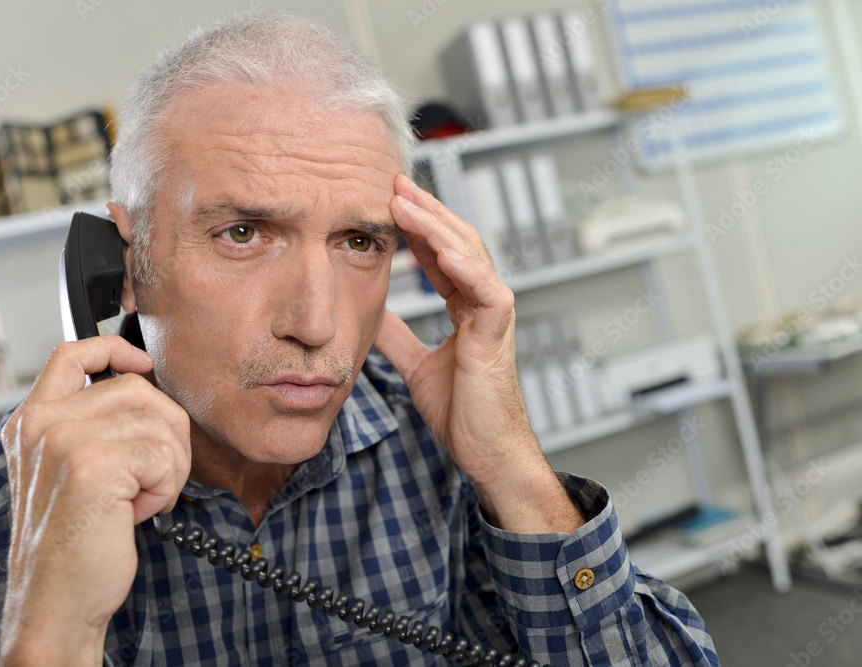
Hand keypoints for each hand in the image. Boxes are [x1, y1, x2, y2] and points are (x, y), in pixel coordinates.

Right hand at [0, 336, 190, 665]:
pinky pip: (164, 455)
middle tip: (150, 478)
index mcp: (30, 422)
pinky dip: (165, 488)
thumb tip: (144, 390)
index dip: (114, 348)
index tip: (140, 364)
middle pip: (138, 389)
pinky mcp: (93, 464)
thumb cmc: (70, 542)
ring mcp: (64, 440)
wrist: (56, 601)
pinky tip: (136, 513)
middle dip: (165, 433)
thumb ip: (89, 426)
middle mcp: (40, 424)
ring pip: (159, 421)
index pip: (71, 354)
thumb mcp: (67, 472)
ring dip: (168, 466)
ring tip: (136, 499)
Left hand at [375, 175, 581, 533]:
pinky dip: (464, 267)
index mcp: (464, 307)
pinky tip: (441, 247)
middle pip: (454, 241)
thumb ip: (399, 337)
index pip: (440, 253)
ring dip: (436, 226)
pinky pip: (484, 290)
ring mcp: (492, 314)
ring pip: (468, 254)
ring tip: (406, 201)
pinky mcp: (497, 332)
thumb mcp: (416, 365)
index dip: (415, 227)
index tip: (386, 202)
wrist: (485, 451)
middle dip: (424, 211)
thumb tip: (372, 315)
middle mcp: (481, 303)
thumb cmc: (462, 412)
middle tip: (393, 183)